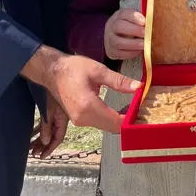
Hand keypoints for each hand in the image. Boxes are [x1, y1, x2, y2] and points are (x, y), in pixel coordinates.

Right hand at [21, 45, 140, 132]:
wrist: (52, 71)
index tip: (143, 110)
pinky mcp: (78, 119)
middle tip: (141, 109)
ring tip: (132, 108)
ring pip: (106, 126)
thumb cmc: (73, 68)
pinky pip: (99, 123)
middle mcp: (83, 119)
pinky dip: (110, 119)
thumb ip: (119, 81)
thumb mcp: (98, 71)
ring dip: (119, 120)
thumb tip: (138, 88)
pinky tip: (119, 109)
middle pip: (112, 127)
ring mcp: (79, 121)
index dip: (131, 119)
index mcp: (88, 107)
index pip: (116, 122)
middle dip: (127, 121)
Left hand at [30, 95, 68, 158]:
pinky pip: (44, 123)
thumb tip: (45, 141)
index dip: (50, 148)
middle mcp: (60, 117)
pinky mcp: (50, 109)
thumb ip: (47, 127)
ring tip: (30, 147)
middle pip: (52, 136)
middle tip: (33, 153)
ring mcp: (55, 113)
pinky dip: (38, 130)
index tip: (41, 156)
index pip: (58, 138)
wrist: (52, 74)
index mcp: (63, 118)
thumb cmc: (52, 90)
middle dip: (43, 146)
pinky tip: (31, 134)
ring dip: (39, 139)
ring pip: (47, 130)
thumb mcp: (48, 110)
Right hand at [104, 9, 145, 60]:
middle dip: (135, 30)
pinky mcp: (110, 51)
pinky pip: (119, 54)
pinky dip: (130, 53)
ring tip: (144, 45)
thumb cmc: (130, 27)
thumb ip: (142, 20)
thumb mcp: (134, 19)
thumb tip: (153, 23)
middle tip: (146, 34)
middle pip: (119, 26)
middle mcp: (111, 26)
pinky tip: (139, 51)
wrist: (115, 37)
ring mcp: (109, 39)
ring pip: (117, 42)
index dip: (135, 17)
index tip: (145, 22)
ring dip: (133, 44)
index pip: (124, 13)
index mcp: (118, 16)